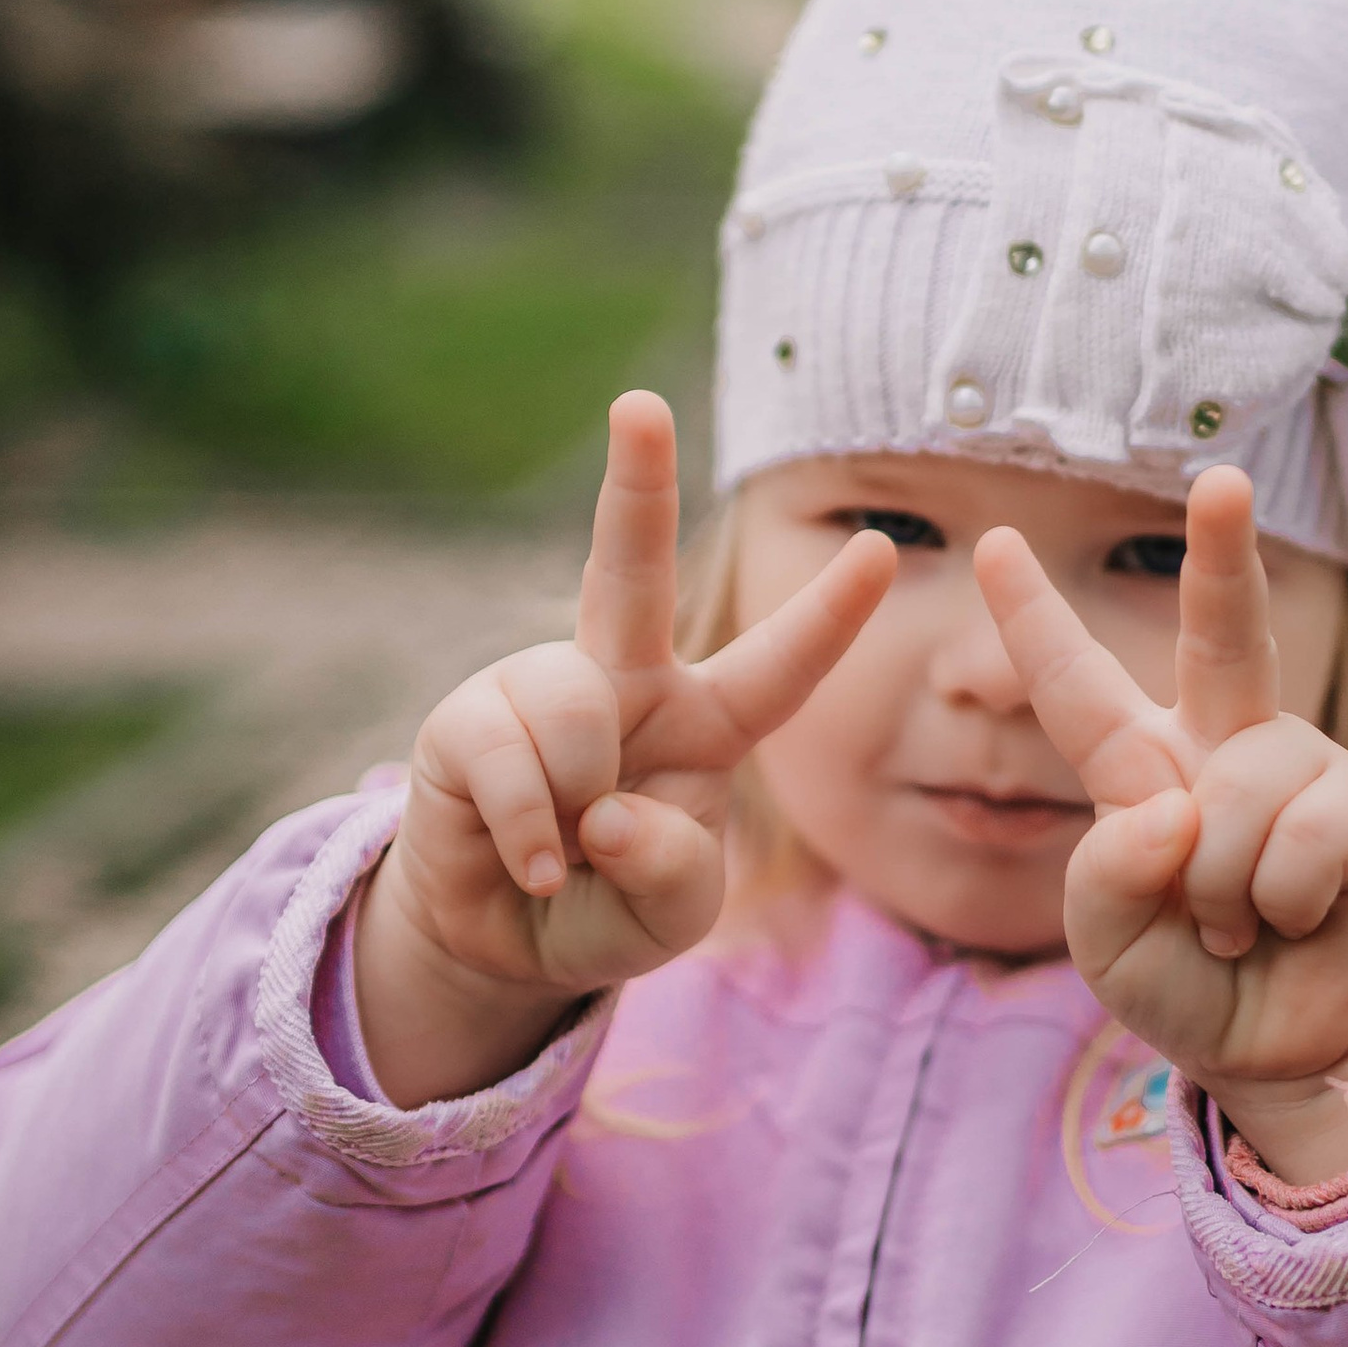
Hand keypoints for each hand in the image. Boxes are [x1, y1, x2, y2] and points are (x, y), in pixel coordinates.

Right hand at [356, 392, 894, 1102]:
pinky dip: (527, 830)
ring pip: (577, 711)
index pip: (779, 667)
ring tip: (567, 849)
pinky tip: (527, 860)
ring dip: (579, 800)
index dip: (829, 614)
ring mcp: (542, 690)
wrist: (501, 942)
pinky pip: (511, 760)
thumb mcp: (672, 915)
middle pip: (633, 569)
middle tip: (639, 404)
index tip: (878, 548)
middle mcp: (626, 682)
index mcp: (705, 721)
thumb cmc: (608, 907)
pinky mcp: (468, 719)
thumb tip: (610, 812)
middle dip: (636, 482)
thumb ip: (673, 873)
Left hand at [974, 471, 1347, 1187]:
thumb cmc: (1192, 987)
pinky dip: (1281, 903)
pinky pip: (1300, 840)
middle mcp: (1223, 747)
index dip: (1033, 616)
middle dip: (1224, 553)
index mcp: (1143, 768)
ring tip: (1239, 925)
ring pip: (1235, 797)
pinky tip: (1297, 921)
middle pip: (1223, 632)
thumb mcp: (1109, 945)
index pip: (1076, 685)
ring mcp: (1299, 769)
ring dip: (1221, 889)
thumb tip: (1176, 806)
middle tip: (1224, 478)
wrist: (1293, 1054)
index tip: (993, 542)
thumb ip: (1104, 878)